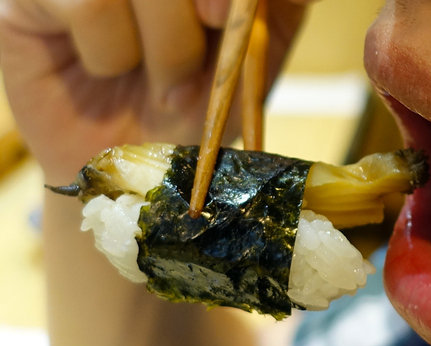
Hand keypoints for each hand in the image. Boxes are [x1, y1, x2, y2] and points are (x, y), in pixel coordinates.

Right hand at [0, 0, 313, 182]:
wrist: (138, 173)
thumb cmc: (196, 117)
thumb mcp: (251, 66)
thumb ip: (272, 12)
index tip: (225, 17)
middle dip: (189, 31)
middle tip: (189, 82)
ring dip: (162, 51)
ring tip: (162, 90)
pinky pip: (88, 5)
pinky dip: (110, 53)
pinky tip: (107, 72)